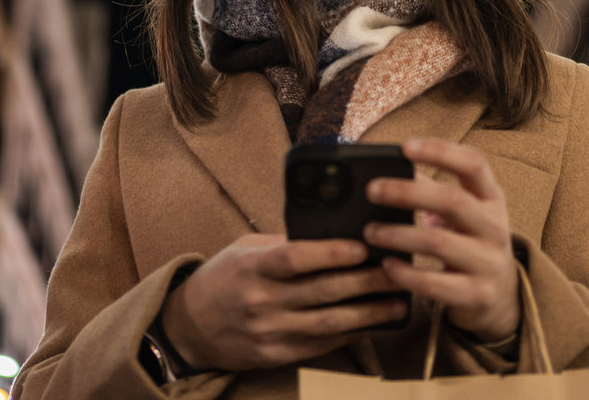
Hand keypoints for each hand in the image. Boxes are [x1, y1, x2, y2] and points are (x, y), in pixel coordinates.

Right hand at [160, 234, 409, 371]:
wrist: (190, 328)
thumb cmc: (224, 279)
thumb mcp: (245, 250)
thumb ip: (284, 245)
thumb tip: (333, 233)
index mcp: (252, 269)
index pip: (295, 259)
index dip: (331, 253)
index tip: (363, 247)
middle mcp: (261, 302)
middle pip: (322, 292)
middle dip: (366, 281)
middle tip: (398, 270)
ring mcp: (270, 333)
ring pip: (328, 323)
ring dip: (368, 312)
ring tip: (398, 301)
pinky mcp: (277, 356)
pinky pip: (321, 344)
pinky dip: (350, 332)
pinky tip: (373, 322)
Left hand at [364, 138, 519, 341]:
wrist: (502, 296)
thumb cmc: (472, 242)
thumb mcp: (466, 213)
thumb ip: (433, 192)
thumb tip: (388, 174)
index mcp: (492, 198)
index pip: (473, 164)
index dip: (441, 151)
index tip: (405, 147)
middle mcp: (496, 227)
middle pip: (452, 200)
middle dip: (407, 193)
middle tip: (372, 190)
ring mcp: (489, 262)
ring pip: (438, 242)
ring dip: (398, 234)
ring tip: (370, 231)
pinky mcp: (477, 294)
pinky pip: (434, 283)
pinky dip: (405, 273)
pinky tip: (386, 265)